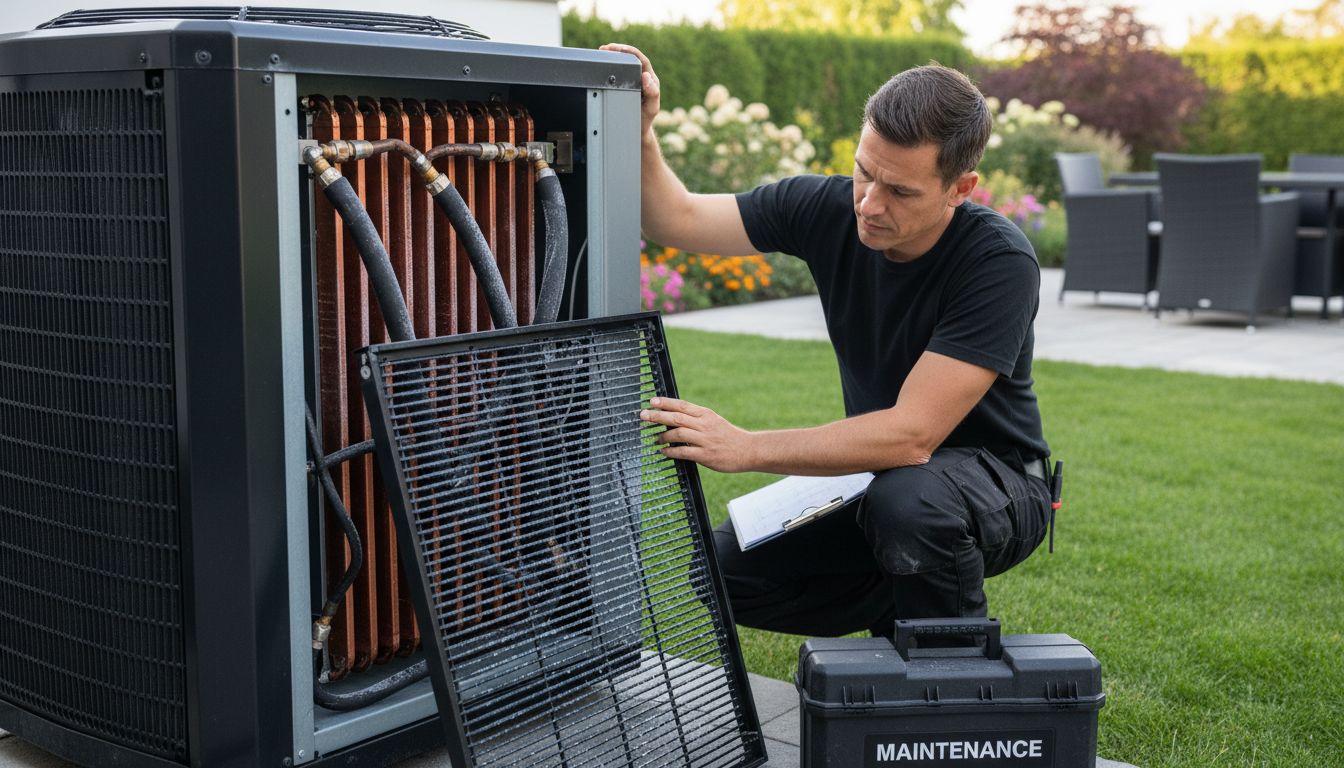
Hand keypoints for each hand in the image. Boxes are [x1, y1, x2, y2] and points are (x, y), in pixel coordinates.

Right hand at [599, 43, 659, 138]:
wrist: (638, 130)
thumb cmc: (645, 120)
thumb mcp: (651, 108)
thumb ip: (653, 93)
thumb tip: (646, 75)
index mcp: (650, 80)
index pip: (641, 60)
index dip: (630, 52)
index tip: (618, 49)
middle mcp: (642, 77)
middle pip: (631, 57)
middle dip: (618, 50)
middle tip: (604, 48)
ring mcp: (633, 81)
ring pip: (624, 63)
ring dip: (613, 55)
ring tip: (601, 50)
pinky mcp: (625, 85)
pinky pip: (619, 71)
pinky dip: (610, 64)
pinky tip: (601, 61)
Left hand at [639, 397, 755, 472]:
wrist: (748, 450)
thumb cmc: (728, 436)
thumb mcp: (714, 421)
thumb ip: (696, 419)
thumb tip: (674, 418)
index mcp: (706, 414)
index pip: (682, 405)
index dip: (665, 402)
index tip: (651, 401)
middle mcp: (704, 425)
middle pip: (676, 417)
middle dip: (657, 416)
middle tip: (643, 416)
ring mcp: (705, 440)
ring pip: (678, 433)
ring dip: (663, 435)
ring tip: (655, 438)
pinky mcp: (706, 455)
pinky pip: (683, 452)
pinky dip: (670, 451)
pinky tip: (663, 452)